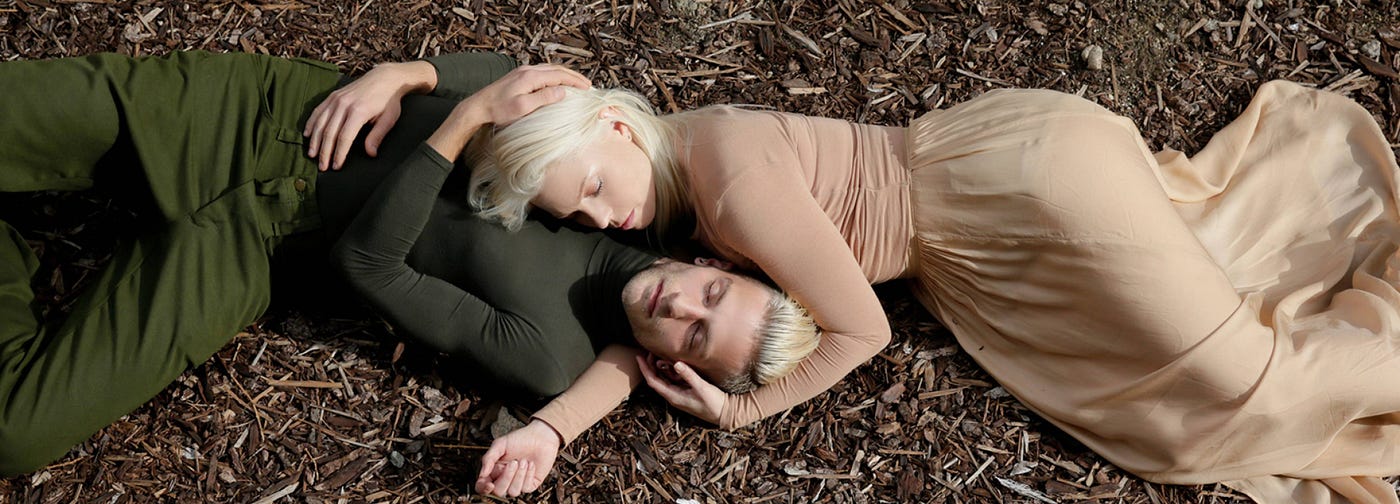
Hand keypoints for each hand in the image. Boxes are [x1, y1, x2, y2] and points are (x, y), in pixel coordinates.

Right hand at [304, 61, 435, 170]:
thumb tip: (370, 154)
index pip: (344, 137)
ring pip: (320, 122)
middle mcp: (344, 104)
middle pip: (329, 132)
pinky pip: (318, 111)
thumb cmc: (389, 101)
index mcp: (358, 111)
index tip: (336, 166)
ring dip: (315, 140)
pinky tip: (307, 135)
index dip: (339, 153)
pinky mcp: (333, 95)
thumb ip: (377, 136)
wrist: (385, 78)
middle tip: (322, 167)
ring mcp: (336, 99)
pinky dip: (311, 123)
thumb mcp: (388, 119)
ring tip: (312, 155)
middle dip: (325, 152)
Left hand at [456, 64, 590, 126]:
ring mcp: (522, 72)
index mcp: (531, 76)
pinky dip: (555, 75)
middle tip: (587, 85)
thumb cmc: (499, 110)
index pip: (559, 75)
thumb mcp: (523, 107)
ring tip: (576, 82)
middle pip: (556, 69)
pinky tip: (557, 82)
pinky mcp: (518, 76)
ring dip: (565, 75)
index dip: (575, 81)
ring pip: (549, 69)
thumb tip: (563, 92)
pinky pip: (542, 72)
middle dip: (573, 76)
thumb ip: (544, 98)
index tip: (588, 88)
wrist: (478, 107)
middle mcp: (527, 70)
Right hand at [475, 419, 560, 496]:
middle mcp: (504, 479)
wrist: (541, 437)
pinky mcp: (530, 484)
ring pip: (513, 492)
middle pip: (498, 491)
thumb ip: (489, 458)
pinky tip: (531, 464)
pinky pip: (526, 488)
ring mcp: (517, 483)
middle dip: (506, 477)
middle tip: (513, 462)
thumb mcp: (500, 444)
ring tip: (524, 461)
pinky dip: (528, 474)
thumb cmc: (520, 439)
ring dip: (519, 475)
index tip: (489, 485)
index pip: (483, 486)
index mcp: (494, 470)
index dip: (484, 488)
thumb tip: (482, 474)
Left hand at [636, 355, 725, 424]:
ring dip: (660, 367)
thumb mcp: (701, 387)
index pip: (653, 381)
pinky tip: (672, 362)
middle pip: (656, 379)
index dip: (645, 368)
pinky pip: (673, 380)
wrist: (725, 413)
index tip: (639, 356)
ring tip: (659, 353)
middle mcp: (673, 396)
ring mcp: (679, 394)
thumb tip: (676, 363)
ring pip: (664, 379)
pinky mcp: (686, 392)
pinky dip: (670, 370)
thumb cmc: (713, 403)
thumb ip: (689, 375)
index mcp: (673, 396)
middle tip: (650, 351)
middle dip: (650, 366)